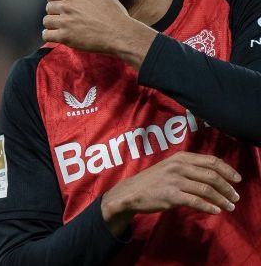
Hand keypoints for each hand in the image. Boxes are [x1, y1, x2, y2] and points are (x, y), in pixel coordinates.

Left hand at [42, 0, 155, 67]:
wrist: (119, 33)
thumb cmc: (113, 12)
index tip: (61, 5)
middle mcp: (68, 6)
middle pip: (48, 7)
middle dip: (55, 12)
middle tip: (65, 17)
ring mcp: (65, 22)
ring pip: (46, 21)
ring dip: (52, 24)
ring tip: (62, 27)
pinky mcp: (65, 37)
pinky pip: (46, 35)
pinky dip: (50, 36)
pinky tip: (58, 36)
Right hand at [101, 151, 241, 235]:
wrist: (131, 192)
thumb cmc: (152, 180)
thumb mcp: (170, 167)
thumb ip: (189, 168)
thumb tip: (214, 174)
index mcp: (180, 157)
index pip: (211, 161)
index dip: (227, 170)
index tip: (237, 179)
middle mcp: (178, 166)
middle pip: (212, 175)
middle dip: (227, 187)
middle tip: (235, 196)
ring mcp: (174, 181)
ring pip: (206, 189)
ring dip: (222, 199)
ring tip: (230, 206)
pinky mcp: (171, 195)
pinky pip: (196, 201)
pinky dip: (209, 207)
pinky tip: (216, 211)